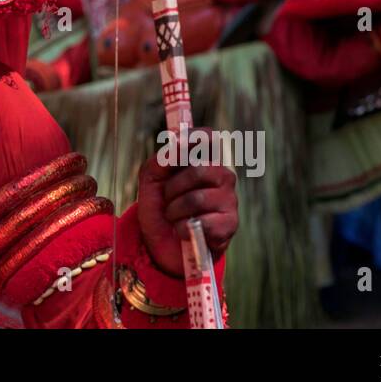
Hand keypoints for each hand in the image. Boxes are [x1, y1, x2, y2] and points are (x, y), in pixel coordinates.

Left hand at [136, 128, 237, 276]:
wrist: (160, 244)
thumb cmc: (159, 207)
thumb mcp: (151, 180)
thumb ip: (162, 159)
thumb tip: (177, 145)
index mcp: (203, 161)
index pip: (209, 139)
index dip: (196, 137)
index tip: (178, 143)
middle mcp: (221, 176)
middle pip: (197, 170)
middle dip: (172, 188)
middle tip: (167, 200)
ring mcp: (229, 200)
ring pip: (196, 199)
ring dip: (174, 212)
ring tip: (173, 217)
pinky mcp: (229, 224)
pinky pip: (202, 222)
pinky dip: (183, 229)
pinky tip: (183, 231)